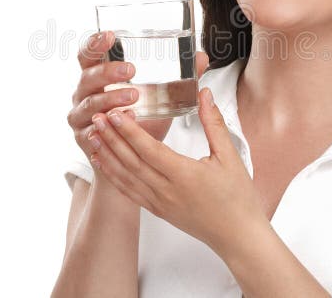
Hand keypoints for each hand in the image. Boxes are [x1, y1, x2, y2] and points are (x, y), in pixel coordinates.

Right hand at [67, 30, 208, 161]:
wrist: (131, 158)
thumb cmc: (143, 120)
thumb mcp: (160, 96)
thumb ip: (178, 77)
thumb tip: (201, 58)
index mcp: (97, 76)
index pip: (88, 54)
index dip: (95, 43)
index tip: (110, 36)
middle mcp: (85, 93)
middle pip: (88, 77)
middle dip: (108, 72)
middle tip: (131, 70)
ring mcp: (81, 116)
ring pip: (90, 104)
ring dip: (110, 99)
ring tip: (133, 97)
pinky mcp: (84, 138)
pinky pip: (90, 132)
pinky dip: (103, 128)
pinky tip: (118, 124)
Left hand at [87, 86, 266, 253]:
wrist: (238, 236)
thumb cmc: (237, 199)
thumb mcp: (230, 156)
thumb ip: (214, 123)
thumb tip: (205, 95)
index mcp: (184, 175)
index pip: (148, 149)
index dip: (129, 130)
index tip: (115, 113)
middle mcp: (167, 191)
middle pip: (131, 161)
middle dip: (111, 138)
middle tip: (97, 118)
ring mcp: (160, 203)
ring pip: (126, 177)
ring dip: (107, 155)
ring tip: (93, 136)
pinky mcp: (158, 211)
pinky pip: (129, 192)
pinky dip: (113, 176)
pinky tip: (103, 163)